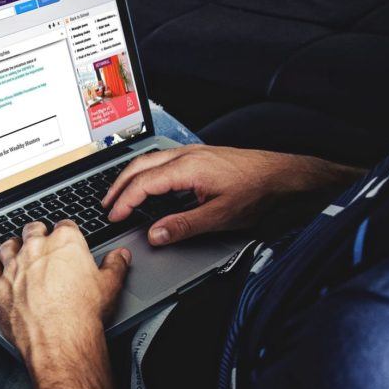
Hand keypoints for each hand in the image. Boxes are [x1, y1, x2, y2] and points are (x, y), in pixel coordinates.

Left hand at [0, 220, 129, 362]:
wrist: (59, 340)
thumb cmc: (83, 314)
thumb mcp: (110, 286)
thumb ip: (115, 266)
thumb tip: (120, 256)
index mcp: (65, 243)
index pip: (64, 226)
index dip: (66, 231)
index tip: (66, 236)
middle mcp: (36, 250)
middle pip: (33, 230)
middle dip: (37, 233)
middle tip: (41, 239)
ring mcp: (14, 267)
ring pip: (8, 246)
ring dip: (12, 245)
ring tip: (16, 247)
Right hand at [102, 144, 360, 245]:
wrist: (282, 174)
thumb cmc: (257, 191)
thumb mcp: (219, 216)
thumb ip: (183, 226)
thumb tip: (155, 235)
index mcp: (186, 168)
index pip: (143, 184)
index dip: (124, 202)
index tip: (114, 217)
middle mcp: (186, 156)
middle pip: (139, 166)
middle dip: (118, 186)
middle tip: (106, 206)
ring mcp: (193, 153)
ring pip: (149, 160)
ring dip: (131, 177)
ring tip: (120, 195)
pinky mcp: (200, 156)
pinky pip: (162, 160)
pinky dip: (146, 173)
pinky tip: (149, 185)